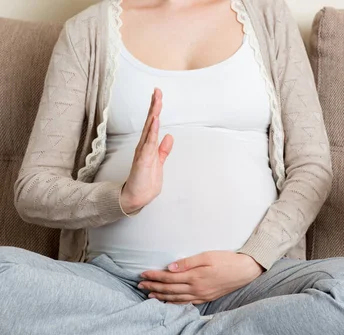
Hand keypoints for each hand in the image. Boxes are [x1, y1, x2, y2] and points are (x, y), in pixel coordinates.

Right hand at [120, 89, 173, 213]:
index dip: (155, 110)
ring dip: (153, 114)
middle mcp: (144, 146)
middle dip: (154, 106)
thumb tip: (169, 136)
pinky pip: (148, 143)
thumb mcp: (159, 162)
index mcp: (148, 146)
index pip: (152, 124)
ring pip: (149, 129)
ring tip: (156, 101)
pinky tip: (154, 120)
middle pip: (150, 122)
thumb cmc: (146, 181)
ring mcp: (143, 152)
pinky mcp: (143, 160)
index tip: (158, 95)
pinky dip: (152, 131)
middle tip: (157, 91)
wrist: (136, 197)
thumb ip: (163, 150)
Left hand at [138, 251, 263, 303]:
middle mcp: (196, 289)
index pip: (169, 277)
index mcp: (195, 277)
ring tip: (149, 295)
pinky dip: (174, 304)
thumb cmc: (227, 260)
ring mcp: (201, 295)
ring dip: (161, 297)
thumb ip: (188, 262)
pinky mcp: (206, 298)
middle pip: (169, 289)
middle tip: (140, 285)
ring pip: (176, 298)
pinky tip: (168, 302)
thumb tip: (170, 268)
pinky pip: (186, 303)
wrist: (245, 270)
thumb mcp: (208, 256)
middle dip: (153, 287)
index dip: (154, 276)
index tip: (143, 274)